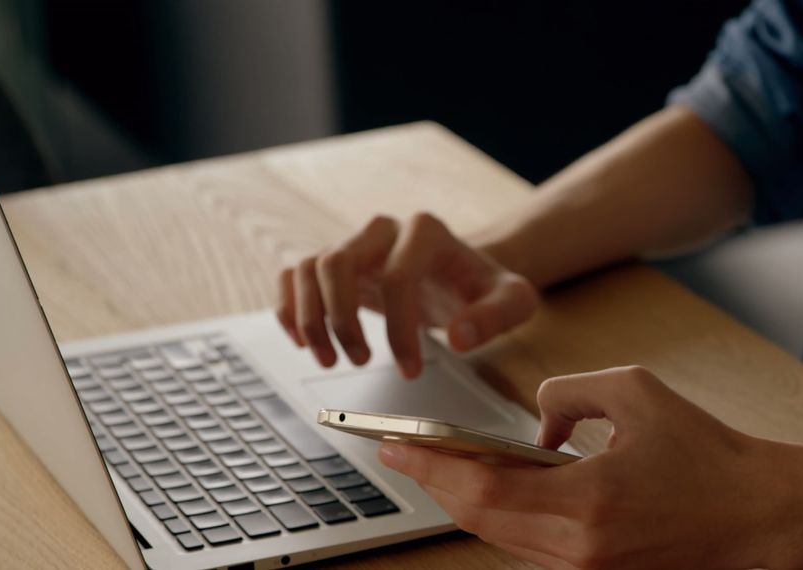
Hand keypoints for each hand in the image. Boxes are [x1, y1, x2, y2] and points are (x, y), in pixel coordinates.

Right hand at [276, 213, 537, 377]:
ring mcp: (354, 243)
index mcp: (426, 231)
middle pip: (338, 262)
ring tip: (329, 359)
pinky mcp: (334, 263)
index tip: (409, 369)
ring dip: (311, 319)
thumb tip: (460, 338)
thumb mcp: (513, 301)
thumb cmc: (483, 287)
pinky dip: (290, 308)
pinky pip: (294, 275)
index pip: (398, 276)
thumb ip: (495, 316)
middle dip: (343, 320)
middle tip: (359, 361)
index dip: (399, 328)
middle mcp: (383, 230)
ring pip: (309, 268)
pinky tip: (304, 341)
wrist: (461, 274)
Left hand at [377, 366, 796, 568]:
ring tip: (436, 463)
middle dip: (433, 482)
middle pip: (478, 520)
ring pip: (498, 538)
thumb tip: (534, 426)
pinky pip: (527, 547)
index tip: (391, 445)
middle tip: (401, 450)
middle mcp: (581, 549)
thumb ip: (567, 394)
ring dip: (462, 501)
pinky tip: (487, 488)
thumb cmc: (707, 451)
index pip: (481, 490)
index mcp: (589, 502)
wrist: (760, 513)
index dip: (429, 466)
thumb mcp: (636, 392)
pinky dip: (499, 516)